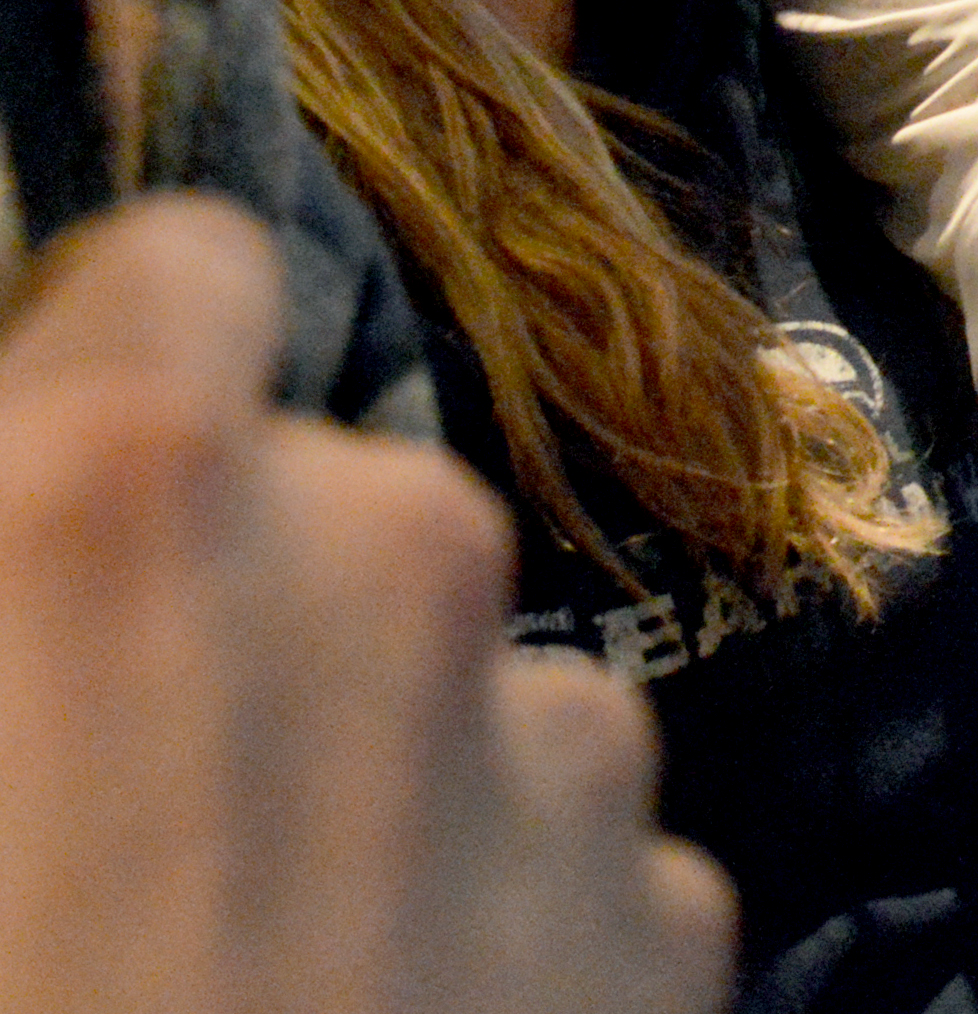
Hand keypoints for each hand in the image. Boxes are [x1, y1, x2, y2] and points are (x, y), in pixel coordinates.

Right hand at [0, 198, 731, 1013]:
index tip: (86, 480)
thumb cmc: (11, 999)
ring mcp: (568, 747)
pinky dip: (502, 920)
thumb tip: (72, 530)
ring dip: (391, 783)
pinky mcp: (677, 918)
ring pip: (471, 693)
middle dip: (271, 622)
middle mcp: (397, 560)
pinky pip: (572, 853)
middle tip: (159, 811)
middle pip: (348, 509)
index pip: (183, 270)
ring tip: (274, 951)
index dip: (132, 365)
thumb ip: (25, 565)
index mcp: (142, 499)